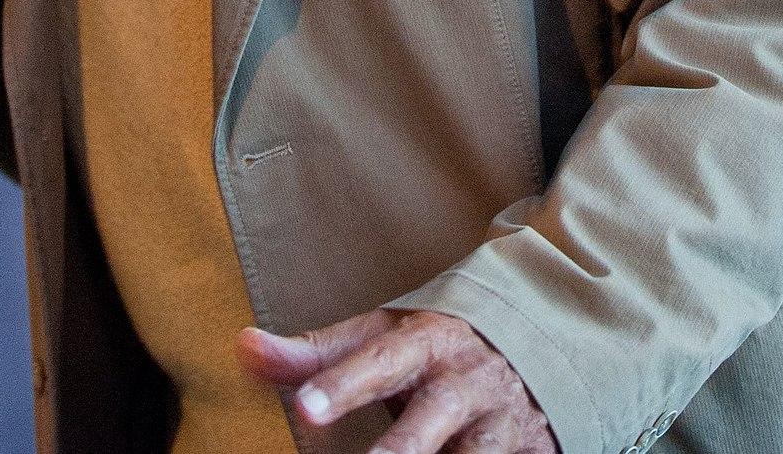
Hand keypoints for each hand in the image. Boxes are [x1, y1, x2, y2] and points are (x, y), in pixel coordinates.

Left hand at [237, 309, 556, 453]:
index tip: (305, 407)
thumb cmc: (437, 349)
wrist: (541, 343)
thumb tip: (242, 347)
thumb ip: (316, 353)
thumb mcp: (382, 340)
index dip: (343, 384)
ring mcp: (498, 422)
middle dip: (400, 448)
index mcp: (426, 343)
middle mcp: (464, 382)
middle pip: (433, 414)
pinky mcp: (526, 453)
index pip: (379, 360)